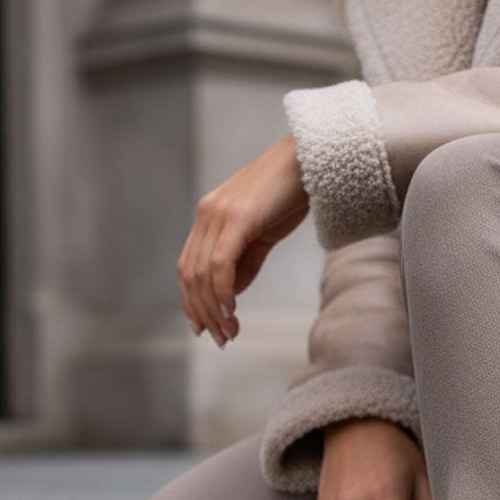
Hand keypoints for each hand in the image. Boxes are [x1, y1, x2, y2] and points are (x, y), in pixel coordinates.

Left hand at [177, 135, 308, 346]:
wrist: (311, 160)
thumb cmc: (291, 194)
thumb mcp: (264, 234)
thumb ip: (243, 262)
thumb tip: (228, 295)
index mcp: (209, 217)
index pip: (188, 267)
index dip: (191, 301)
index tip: (204, 328)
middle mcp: (206, 214)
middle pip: (191, 274)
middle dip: (203, 312)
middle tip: (221, 339)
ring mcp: (218, 214)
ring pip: (203, 273)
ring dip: (214, 309)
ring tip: (229, 332)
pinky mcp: (237, 218)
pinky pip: (221, 263)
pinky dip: (222, 291)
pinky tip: (231, 311)